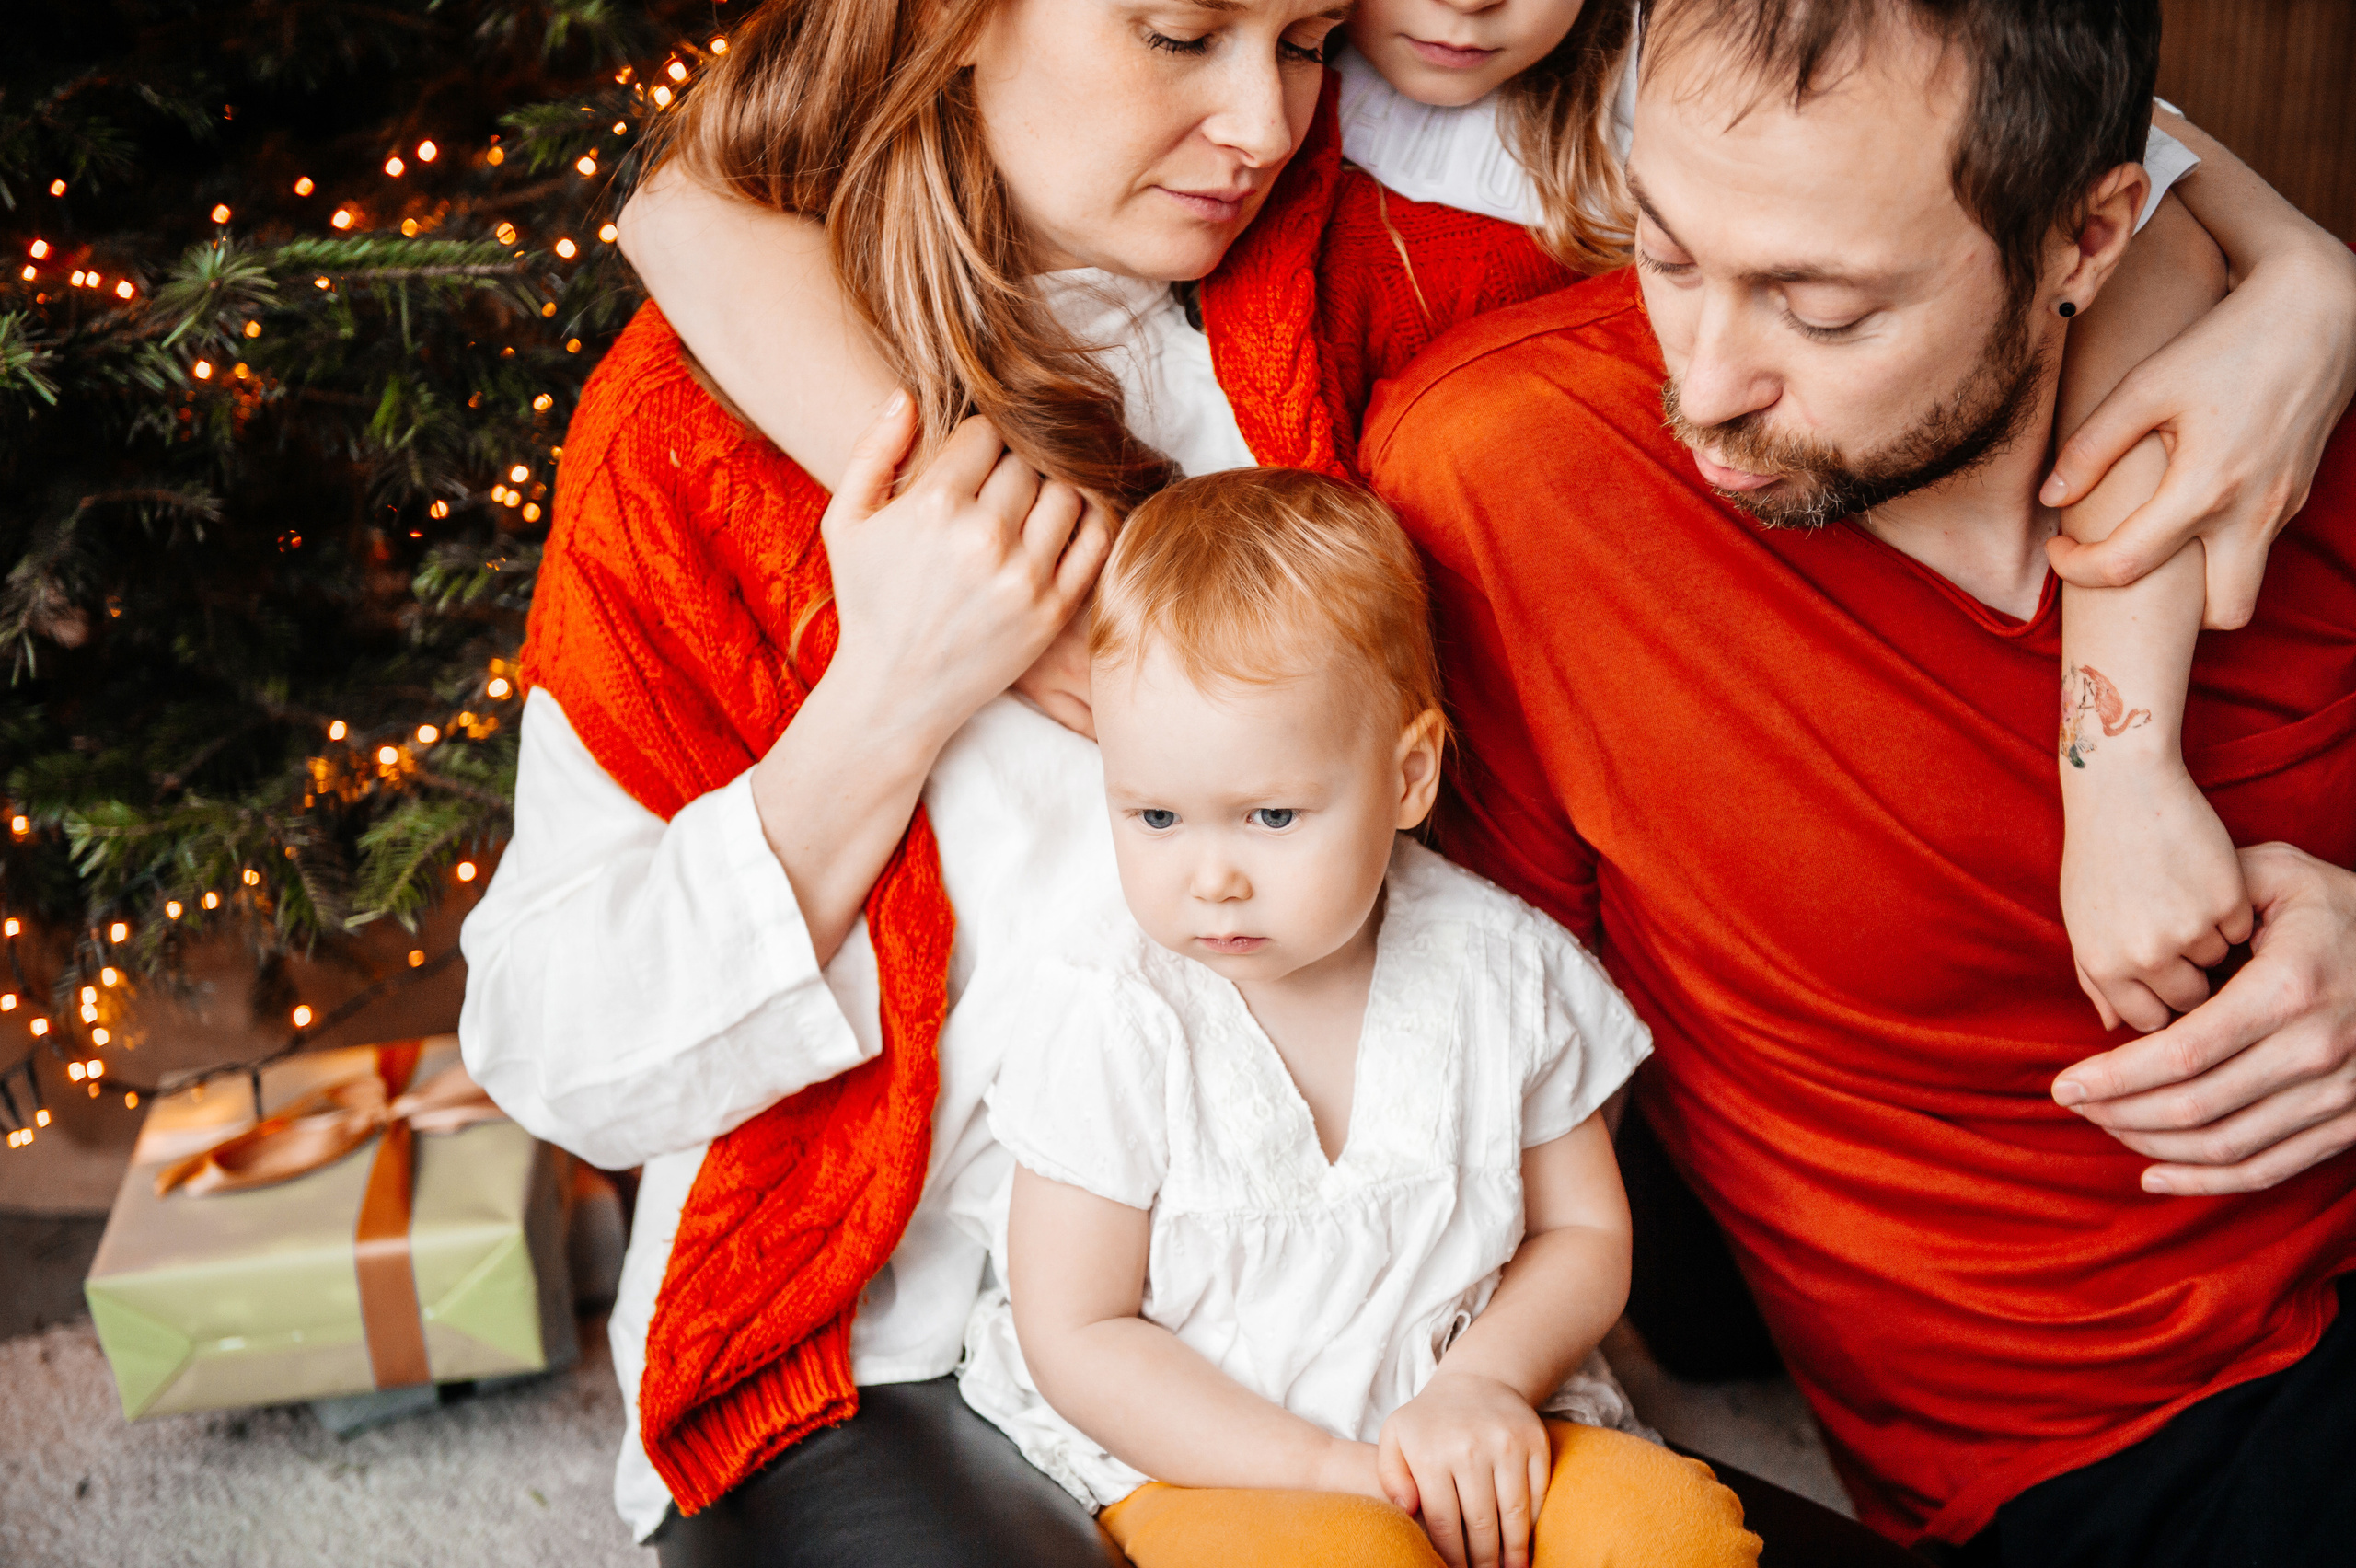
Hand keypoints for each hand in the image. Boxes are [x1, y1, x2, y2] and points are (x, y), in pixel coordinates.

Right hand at [822, 394, 1109, 746]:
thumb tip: (907, 394)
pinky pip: (1095, 538)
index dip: (976, 443)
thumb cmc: (868, 601)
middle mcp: (984, 537)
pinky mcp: (1053, 609)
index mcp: (934, 506)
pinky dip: (1085, 523)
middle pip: (1027, 459)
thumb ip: (872, 450)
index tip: (966, 466)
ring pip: (1067, 491)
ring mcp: (1025, 576)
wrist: (895, 691)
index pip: (986, 433)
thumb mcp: (845, 522)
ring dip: (1048, 492)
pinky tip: (1057, 529)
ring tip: (1023, 509)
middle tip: (993, 490)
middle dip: (1011, 467)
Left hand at [1376, 1371, 1550, 1567]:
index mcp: (1431, 1453)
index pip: (1443, 1523)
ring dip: (1512, 1552)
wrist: (1477, 1380)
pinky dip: (1532, 1523)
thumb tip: (1407, 1511)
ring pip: (1514, 1516)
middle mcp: (1470, 1448)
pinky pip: (1537, 1495)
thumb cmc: (1431, 1421)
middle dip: (1483, 1562)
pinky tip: (1523, 1540)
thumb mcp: (1395, 1438)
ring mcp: (1507, 1444)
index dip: (1450, 1557)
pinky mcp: (1535, 1442)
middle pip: (1480, 1526)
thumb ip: (1390, 1476)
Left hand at [2043, 245, 2355, 627]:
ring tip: (2152, 543)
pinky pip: (2258, 546)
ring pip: (2247, 584)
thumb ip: (2093, 447)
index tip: (2058, 546)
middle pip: (2223, 614)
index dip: (2077, 569)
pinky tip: (2189, 510)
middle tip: (2122, 568)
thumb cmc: (2226, 342)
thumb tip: (2050, 496)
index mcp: (2207, 488)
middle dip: (2171, 613)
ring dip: (2200, 584)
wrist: (2321, 310)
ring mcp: (2284, 507)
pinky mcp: (2298, 493)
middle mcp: (2254, 511)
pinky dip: (2222, 548)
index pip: (2127, 566)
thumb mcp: (2146, 386)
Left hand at [2053, 842, 2355, 1194]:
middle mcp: (2314, 1052)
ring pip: (2224, 1145)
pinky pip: (2269, 1168)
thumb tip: (2148, 922)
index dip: (2114, 1077)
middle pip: (2193, 1106)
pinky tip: (2154, 1175)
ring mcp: (2337, 1095)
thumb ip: (2213, 887)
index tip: (2063, 1084)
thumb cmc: (2343, 910)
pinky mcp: (2349, 1122)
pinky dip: (2206, 1181)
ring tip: (2103, 1125)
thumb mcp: (2282, 875)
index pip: (2181, 1054)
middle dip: (2118, 1111)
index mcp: (2287, 991)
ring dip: (2151, 1145)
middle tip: (2071, 1102)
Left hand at [2060, 761, 2252, 1031]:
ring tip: (2185, 900)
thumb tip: (2113, 1028)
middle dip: (2191, 977)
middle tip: (2181, 937)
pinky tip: (2205, 883)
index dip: (2162, 1004)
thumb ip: (2096, 977)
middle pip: (2190, 1000)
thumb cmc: (2097, 854)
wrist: (2124, 790)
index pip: (2149, 1021)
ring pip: (2219, 964)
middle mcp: (2144, 955)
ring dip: (2211, 941)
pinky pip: (2242, 930)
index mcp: (2103, 964)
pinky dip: (2232, 913)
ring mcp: (2188, 929)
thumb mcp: (2082, 917)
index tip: (2166, 983)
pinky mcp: (2225, 901)